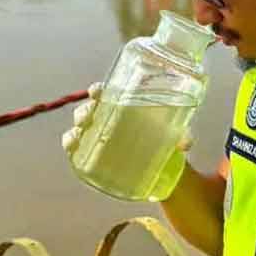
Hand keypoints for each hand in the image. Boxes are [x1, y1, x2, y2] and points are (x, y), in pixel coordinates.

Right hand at [61, 82, 194, 155]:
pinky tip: (72, 143)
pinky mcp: (94, 154)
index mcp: (126, 105)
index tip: (97, 91)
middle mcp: (109, 117)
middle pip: (90, 108)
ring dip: (78, 124)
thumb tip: (185, 143)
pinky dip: (70, 143)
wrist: (162, 164)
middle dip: (86, 109)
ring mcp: (100, 135)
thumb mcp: (176, 134)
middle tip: (91, 113)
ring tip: (81, 128)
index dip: (98, 90)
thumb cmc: (166, 139)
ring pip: (81, 124)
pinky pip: (76, 145)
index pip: (108, 93)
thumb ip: (182, 136)